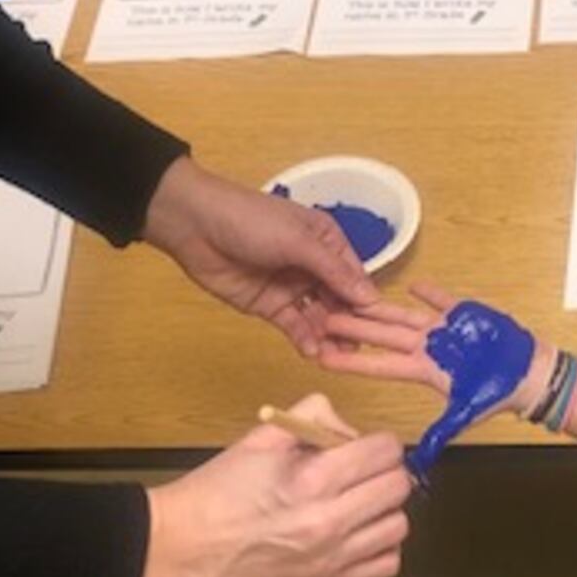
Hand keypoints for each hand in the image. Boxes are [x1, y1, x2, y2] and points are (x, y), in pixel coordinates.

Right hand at [140, 394, 410, 576]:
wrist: (177, 551)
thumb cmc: (213, 494)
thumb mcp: (259, 439)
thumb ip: (312, 418)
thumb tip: (349, 429)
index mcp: (312, 479)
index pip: (386, 451)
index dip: (378, 442)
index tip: (364, 446)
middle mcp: (329, 521)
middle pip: (399, 487)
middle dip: (385, 471)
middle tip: (361, 471)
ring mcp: (331, 559)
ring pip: (398, 527)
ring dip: (384, 509)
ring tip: (358, 503)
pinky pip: (385, 565)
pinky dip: (379, 547)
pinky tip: (355, 535)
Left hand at [144, 156, 375, 355]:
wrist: (194, 225)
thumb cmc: (250, 220)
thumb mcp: (298, 241)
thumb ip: (333, 271)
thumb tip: (369, 297)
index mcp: (326, 242)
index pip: (355, 277)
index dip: (366, 301)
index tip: (381, 327)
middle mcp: (313, 266)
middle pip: (340, 300)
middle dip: (349, 323)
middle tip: (359, 348)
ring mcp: (291, 287)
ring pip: (318, 316)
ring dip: (328, 335)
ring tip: (337, 356)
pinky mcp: (268, 305)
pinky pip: (293, 325)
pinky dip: (304, 338)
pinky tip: (312, 351)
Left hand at [319, 282, 551, 476]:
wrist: (528, 374)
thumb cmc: (497, 393)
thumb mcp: (466, 414)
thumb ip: (441, 433)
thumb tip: (421, 461)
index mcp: (423, 369)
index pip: (380, 364)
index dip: (353, 361)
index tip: (324, 357)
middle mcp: (426, 347)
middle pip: (383, 335)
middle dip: (355, 327)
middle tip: (323, 318)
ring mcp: (442, 328)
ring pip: (403, 315)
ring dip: (378, 307)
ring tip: (350, 296)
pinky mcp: (463, 312)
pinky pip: (441, 299)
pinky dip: (427, 291)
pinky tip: (410, 283)